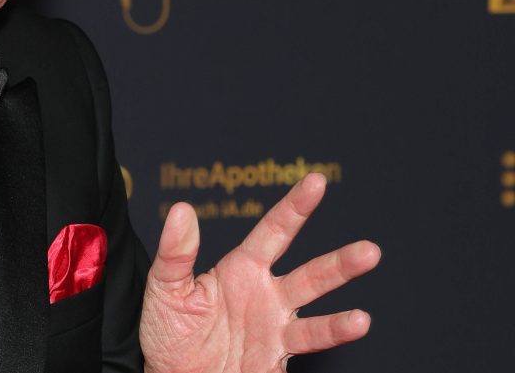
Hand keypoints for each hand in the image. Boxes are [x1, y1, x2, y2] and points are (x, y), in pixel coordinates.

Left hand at [140, 174, 380, 372]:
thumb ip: (176, 252)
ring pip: (317, 319)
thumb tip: (181, 210)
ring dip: (341, 321)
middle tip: (371, 251)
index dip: (295, 207)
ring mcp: (274, 328)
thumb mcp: (165, 287)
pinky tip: (349, 333)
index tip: (317, 181)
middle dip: (341, 264)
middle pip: (311, 275)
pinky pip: (306, 348)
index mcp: (241, 270)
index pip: (274, 231)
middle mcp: (266, 296)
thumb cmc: (168, 332)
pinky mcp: (275, 358)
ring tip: (364, 320)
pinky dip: (329, 342)